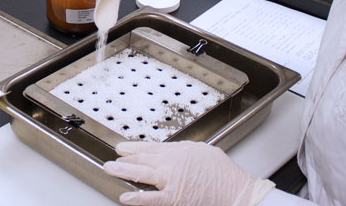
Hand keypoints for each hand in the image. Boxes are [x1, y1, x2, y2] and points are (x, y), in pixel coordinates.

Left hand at [103, 141, 273, 205]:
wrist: (235, 191)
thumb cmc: (223, 173)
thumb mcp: (202, 151)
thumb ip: (183, 150)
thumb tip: (172, 151)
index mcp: (179, 151)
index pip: (150, 148)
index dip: (133, 148)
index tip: (122, 148)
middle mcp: (172, 164)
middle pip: (143, 159)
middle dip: (124, 158)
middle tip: (112, 158)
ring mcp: (171, 181)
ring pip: (142, 173)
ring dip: (123, 171)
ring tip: (110, 169)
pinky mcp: (174, 197)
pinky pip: (152, 198)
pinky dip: (137, 198)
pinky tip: (125, 197)